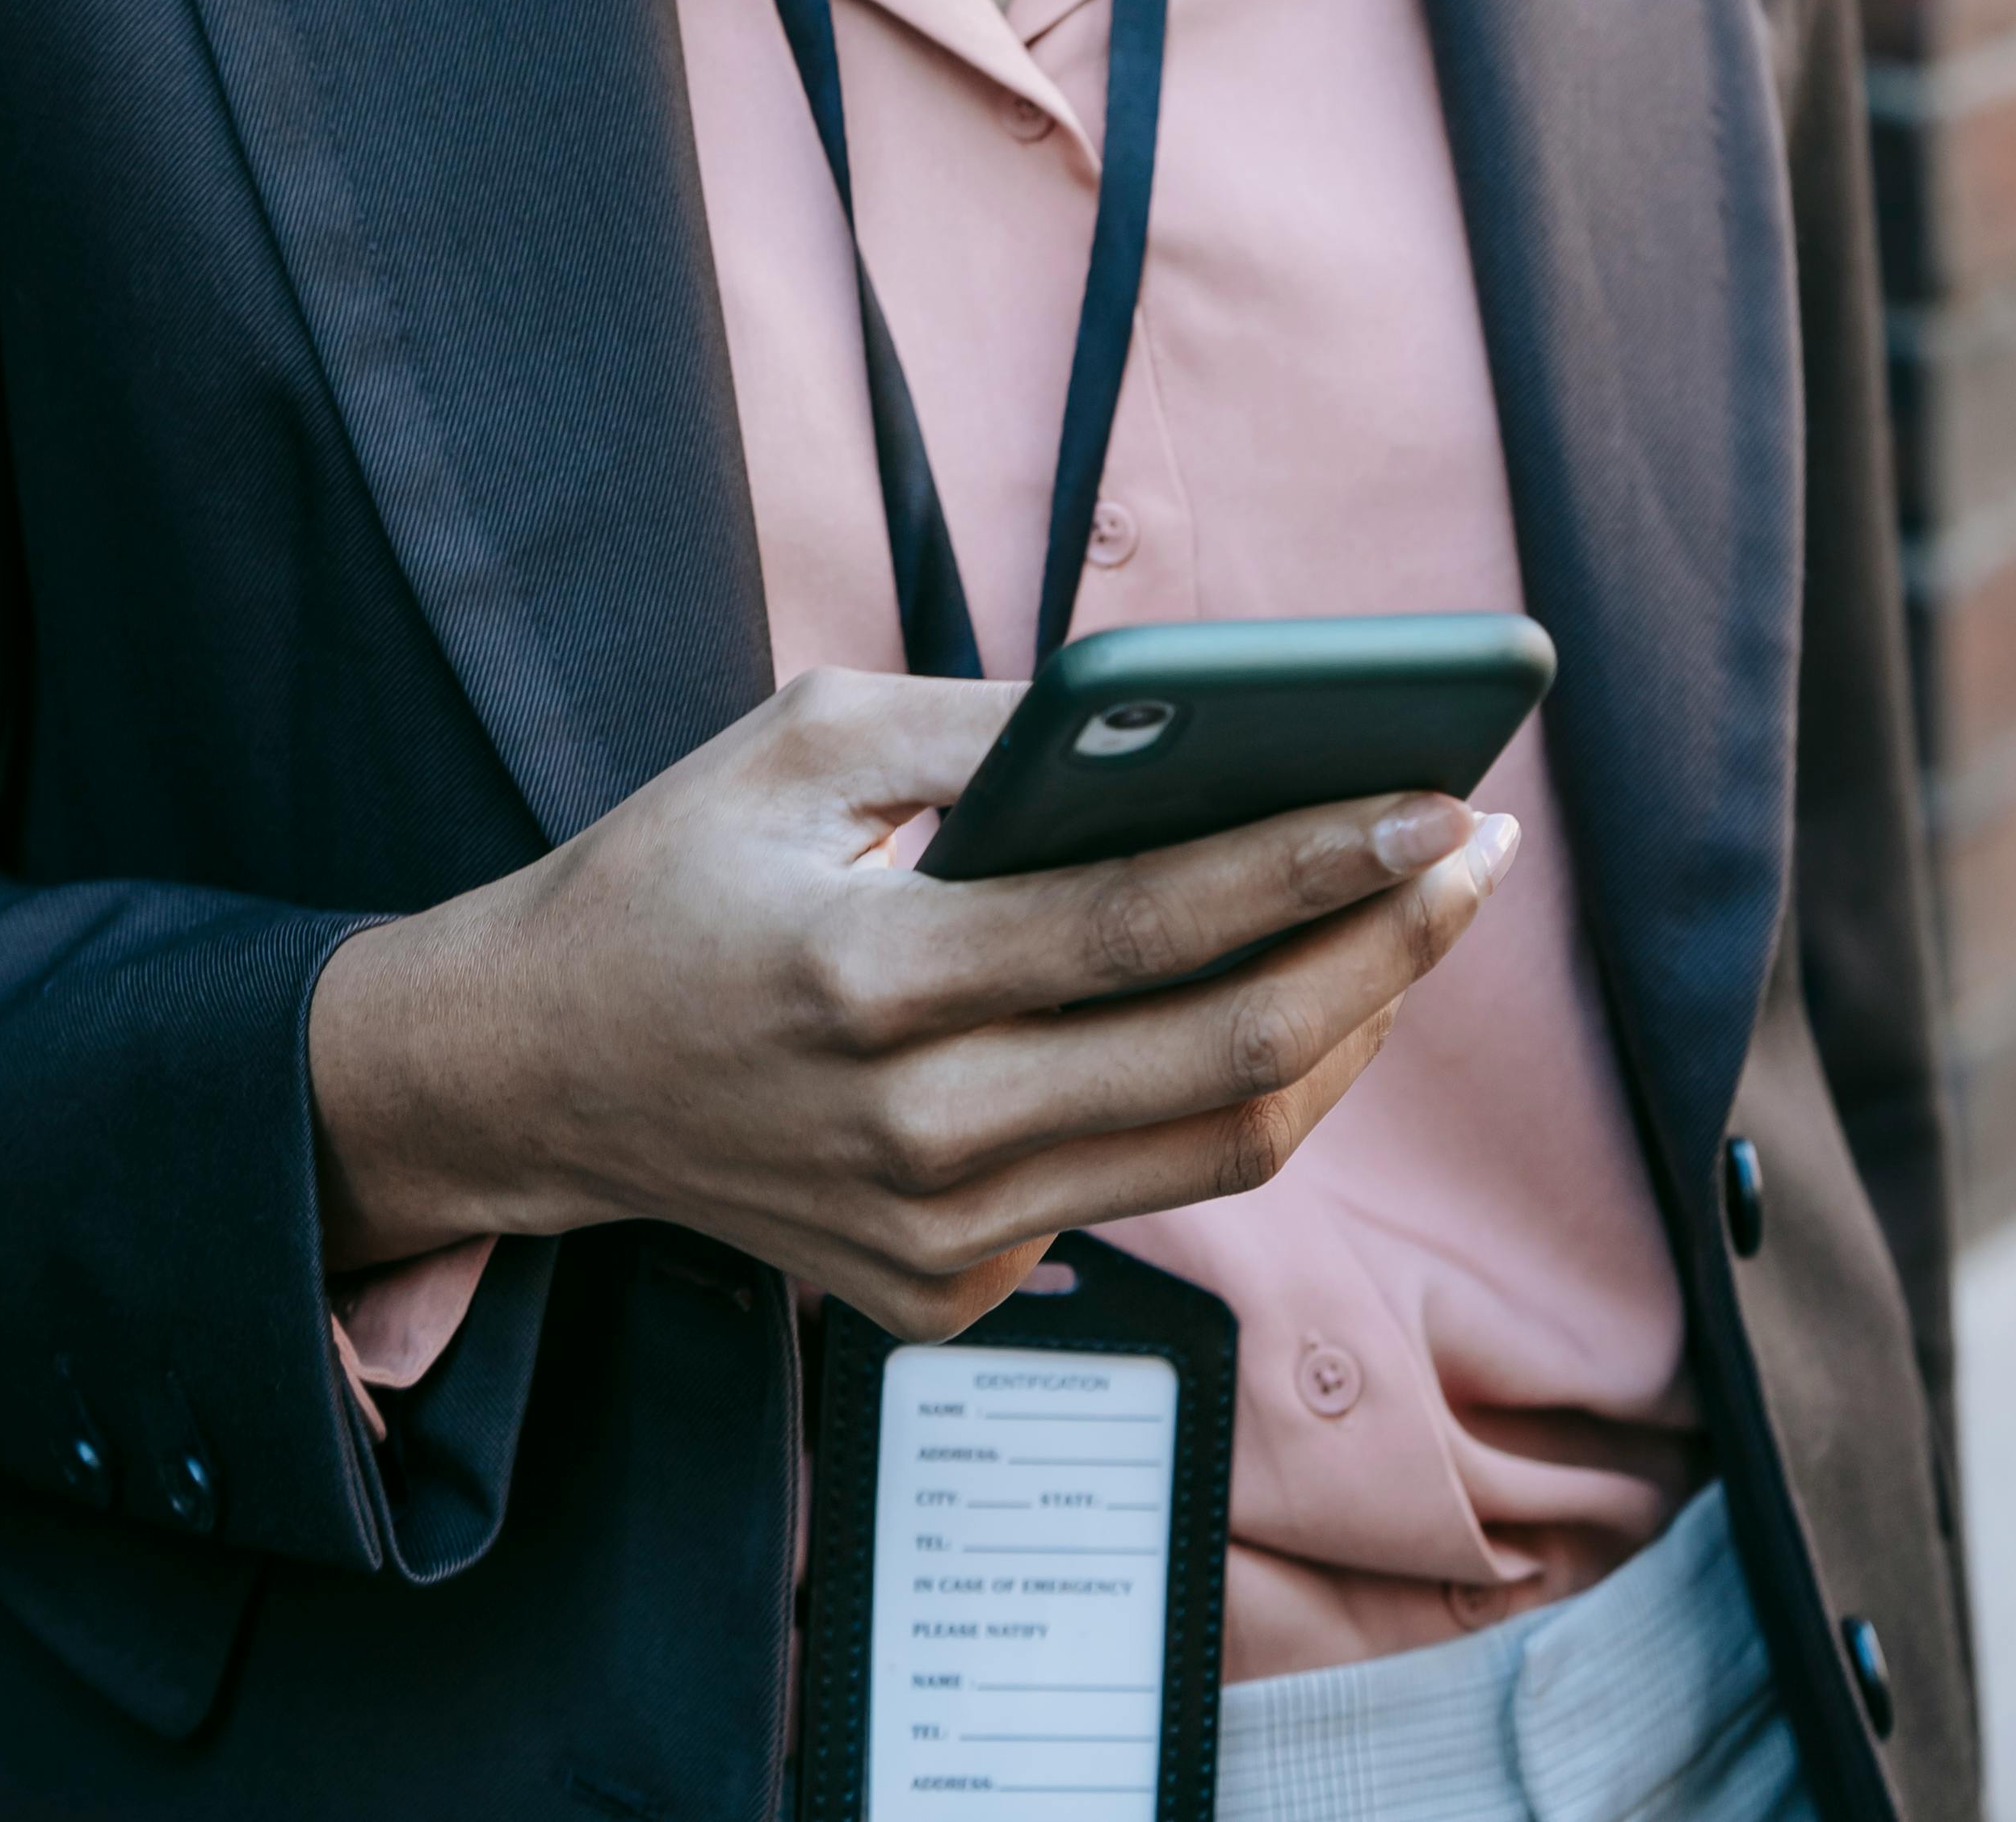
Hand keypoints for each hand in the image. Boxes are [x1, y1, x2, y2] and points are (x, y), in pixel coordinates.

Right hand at [308, 667, 1517, 1340]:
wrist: (537, 1072)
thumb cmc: (676, 874)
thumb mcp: (806, 740)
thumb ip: (993, 733)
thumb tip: (1183, 723)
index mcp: (869, 972)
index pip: (1145, 926)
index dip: (1309, 863)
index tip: (1437, 803)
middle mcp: (911, 1130)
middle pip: (1220, 1058)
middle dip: (1382, 952)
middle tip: (1478, 860)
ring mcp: (933, 1237)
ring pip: (1210, 1147)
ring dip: (1342, 1032)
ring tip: (1409, 922)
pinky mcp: (942, 1293)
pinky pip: (1133, 1189)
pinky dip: (1225, 1093)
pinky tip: (1274, 1001)